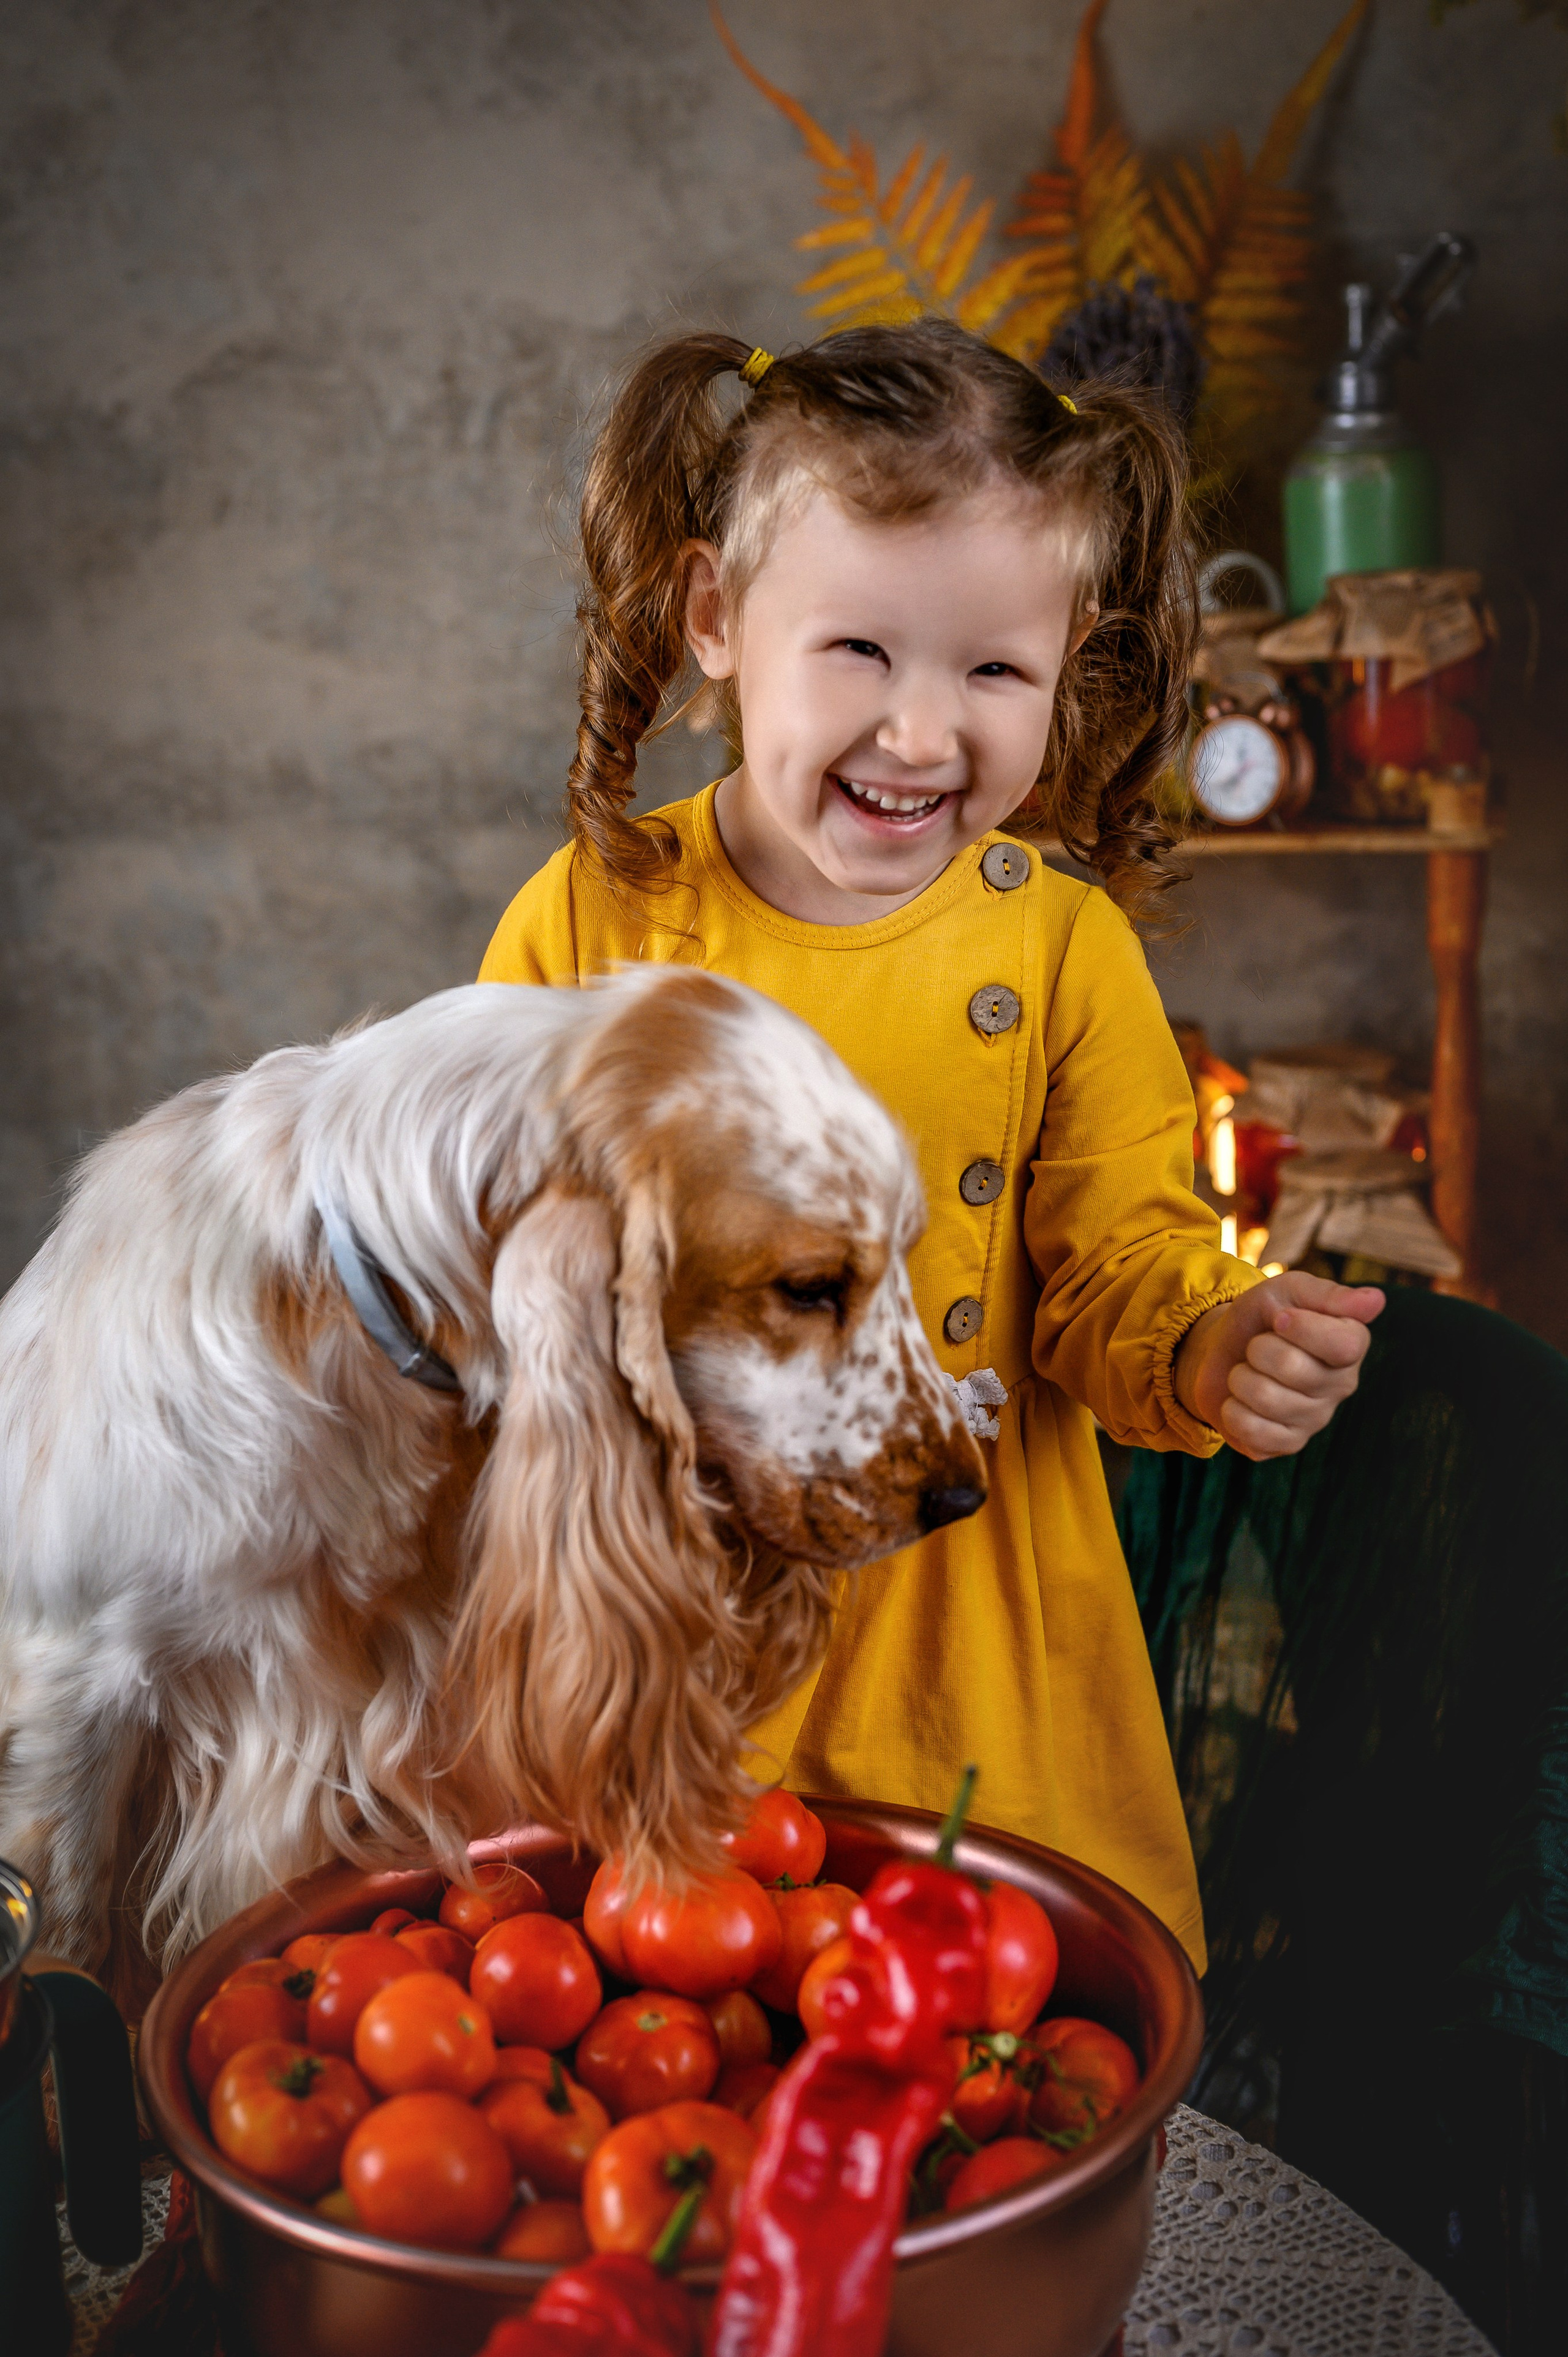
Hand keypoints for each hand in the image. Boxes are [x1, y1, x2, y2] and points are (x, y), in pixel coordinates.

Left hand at [1172, 1273, 1383, 1460]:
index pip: (1344, 1344)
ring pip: (1265, 1398)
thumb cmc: (1263, 1318)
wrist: (1222, 1351)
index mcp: (1351, 1344)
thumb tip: (1376, 1301)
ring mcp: (1316, 1419)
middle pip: (1291, 1366)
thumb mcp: (1288, 1292)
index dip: (1302, 1328)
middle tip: (1256, 1347)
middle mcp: (1341, 1385)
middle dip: (1257, 1348)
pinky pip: (1254, 1433)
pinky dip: (1233, 1411)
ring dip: (1240, 1378)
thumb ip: (1329, 1295)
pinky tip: (1242, 1402)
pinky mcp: (1289, 1444)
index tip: (1279, 1318)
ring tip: (1248, 1372)